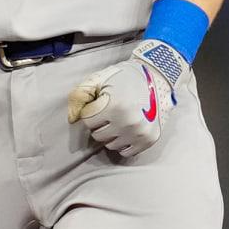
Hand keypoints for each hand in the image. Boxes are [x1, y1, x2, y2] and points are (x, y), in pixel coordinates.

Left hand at [67, 40, 186, 157]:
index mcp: (114, 106)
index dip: (91, 110)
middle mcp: (128, 122)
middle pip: (98, 135)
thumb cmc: (124, 77)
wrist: (156, 76)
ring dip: (111, 134)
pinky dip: (123, 142)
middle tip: (111, 111)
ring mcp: (139, 133)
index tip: (101, 103)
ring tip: (120, 119)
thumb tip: (72, 119)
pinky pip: (126, 152)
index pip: (87, 120)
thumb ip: (79, 96)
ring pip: (110, 145)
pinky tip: (127, 130)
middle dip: (100, 124)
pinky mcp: (149, 139)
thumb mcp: (99, 79)